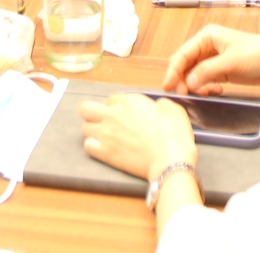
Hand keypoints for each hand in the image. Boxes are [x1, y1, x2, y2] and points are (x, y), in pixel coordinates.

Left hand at [80, 94, 197, 181]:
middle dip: (93, 114)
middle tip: (105, 122)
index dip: (116, 107)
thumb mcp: (173, 109)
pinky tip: (104, 149)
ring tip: (106, 138)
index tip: (124, 115)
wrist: (170, 160)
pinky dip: (93, 147)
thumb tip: (155, 106)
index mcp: (129, 102)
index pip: (111, 99)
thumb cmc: (175, 135)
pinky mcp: (105, 152)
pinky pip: (88, 146)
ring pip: (85, 128)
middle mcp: (113, 115)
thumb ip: (159, 104)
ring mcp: (106, 134)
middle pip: (85, 109)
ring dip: (94, 132)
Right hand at [164, 27, 259, 94]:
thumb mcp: (231, 62)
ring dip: (196, 86)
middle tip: (183, 95)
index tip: (168, 86)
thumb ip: (208, 72)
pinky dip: (207, 88)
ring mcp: (216, 60)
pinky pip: (207, 81)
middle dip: (183, 80)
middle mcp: (208, 47)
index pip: (183, 54)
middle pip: (187, 65)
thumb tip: (189, 83)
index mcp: (207, 37)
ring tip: (203, 94)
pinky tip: (215, 91)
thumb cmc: (259, 53)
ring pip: (196, 75)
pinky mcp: (223, 72)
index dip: (173, 70)